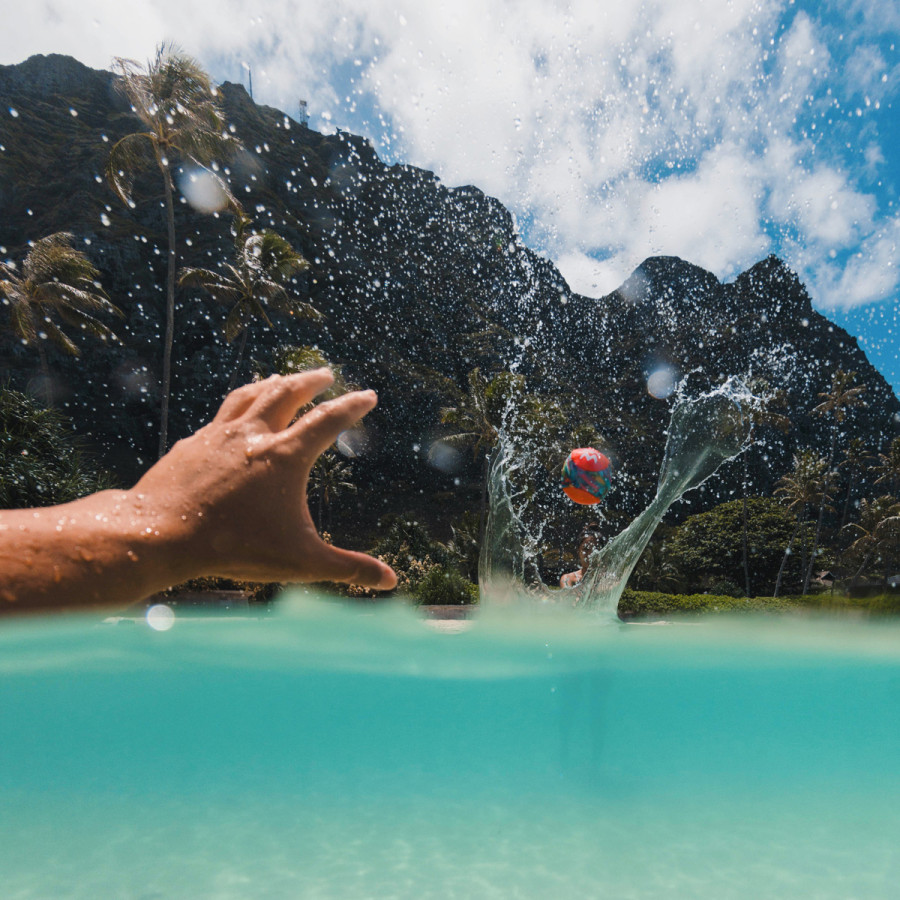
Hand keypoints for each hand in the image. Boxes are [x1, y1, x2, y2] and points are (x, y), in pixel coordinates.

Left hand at [134, 369, 396, 589]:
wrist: (158, 534)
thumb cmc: (232, 548)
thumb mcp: (299, 561)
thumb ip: (348, 569)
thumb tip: (390, 581)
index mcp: (284, 456)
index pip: (328, 420)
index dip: (352, 406)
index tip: (368, 395)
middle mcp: (253, 435)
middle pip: (287, 393)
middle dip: (309, 381)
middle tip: (324, 374)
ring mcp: (218, 435)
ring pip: (249, 395)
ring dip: (271, 384)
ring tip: (280, 380)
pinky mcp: (191, 444)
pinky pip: (219, 417)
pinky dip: (235, 409)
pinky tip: (233, 419)